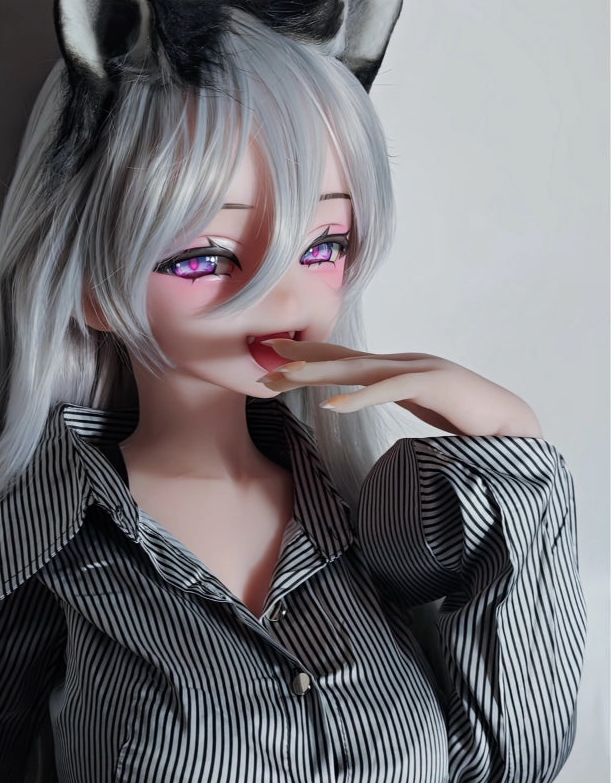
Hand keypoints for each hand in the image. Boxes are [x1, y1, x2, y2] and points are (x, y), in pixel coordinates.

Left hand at [257, 339, 541, 437]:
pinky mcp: (436, 384)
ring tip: (285, 378)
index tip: (275, 357)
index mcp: (398, 368)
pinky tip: (332, 406)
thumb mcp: (420, 406)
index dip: (311, 356)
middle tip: (266, 359)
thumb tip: (363, 401)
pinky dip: (359, 398)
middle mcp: (404, 362)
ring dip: (320, 373)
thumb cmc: (467, 421)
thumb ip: (394, 396)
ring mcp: (420, 369)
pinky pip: (389, 390)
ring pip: (360, 369)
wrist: (515, 425)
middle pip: (344, 359)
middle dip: (303, 360)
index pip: (347, 358)